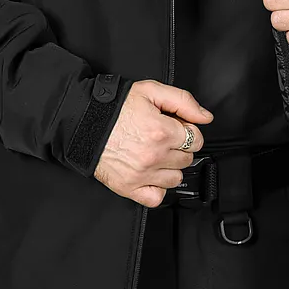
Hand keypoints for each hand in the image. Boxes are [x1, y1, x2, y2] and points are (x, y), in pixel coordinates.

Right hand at [94, 80, 212, 206]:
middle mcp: (154, 155)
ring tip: (155, 154)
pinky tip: (150, 174)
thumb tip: (205, 117)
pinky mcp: (129, 187)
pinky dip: (157, 188)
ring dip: (170, 167)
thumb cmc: (113, 107)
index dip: (186, 130)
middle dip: (178, 147)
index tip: (174, 128)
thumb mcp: (150, 91)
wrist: (83, 121)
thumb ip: (183, 101)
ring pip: (176, 178)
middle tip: (162, 138)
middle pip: (187, 159)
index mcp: (162, 131)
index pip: (196, 139)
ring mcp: (142, 174)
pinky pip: (157, 197)